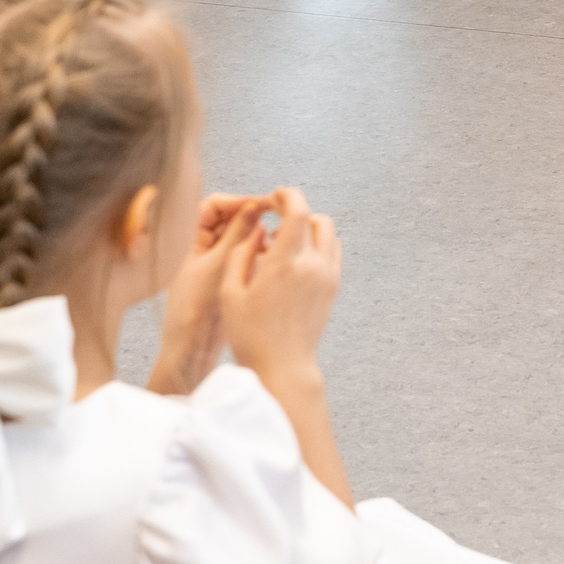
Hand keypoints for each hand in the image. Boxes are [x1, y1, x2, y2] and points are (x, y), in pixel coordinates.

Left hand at [150, 197, 265, 393]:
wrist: (194, 345)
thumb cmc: (196, 307)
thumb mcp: (220, 264)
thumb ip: (238, 233)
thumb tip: (254, 205)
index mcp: (189, 238)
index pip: (214, 205)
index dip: (238, 202)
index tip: (262, 205)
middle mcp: (201, 246)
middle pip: (230, 218)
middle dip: (251, 216)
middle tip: (274, 218)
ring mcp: (215, 261)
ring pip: (240, 235)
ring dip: (256, 234)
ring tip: (274, 239)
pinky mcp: (228, 276)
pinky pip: (245, 253)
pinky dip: (258, 250)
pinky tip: (272, 255)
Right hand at [218, 187, 340, 384]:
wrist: (283, 367)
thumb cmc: (249, 334)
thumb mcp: (230, 292)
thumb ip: (241, 254)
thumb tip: (258, 230)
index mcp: (286, 263)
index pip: (298, 210)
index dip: (286, 196)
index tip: (273, 197)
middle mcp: (314, 266)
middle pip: (317, 218)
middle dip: (296, 212)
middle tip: (274, 222)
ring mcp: (328, 277)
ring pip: (328, 234)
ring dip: (308, 229)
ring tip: (281, 245)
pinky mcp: (333, 288)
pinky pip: (332, 253)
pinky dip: (317, 246)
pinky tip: (293, 262)